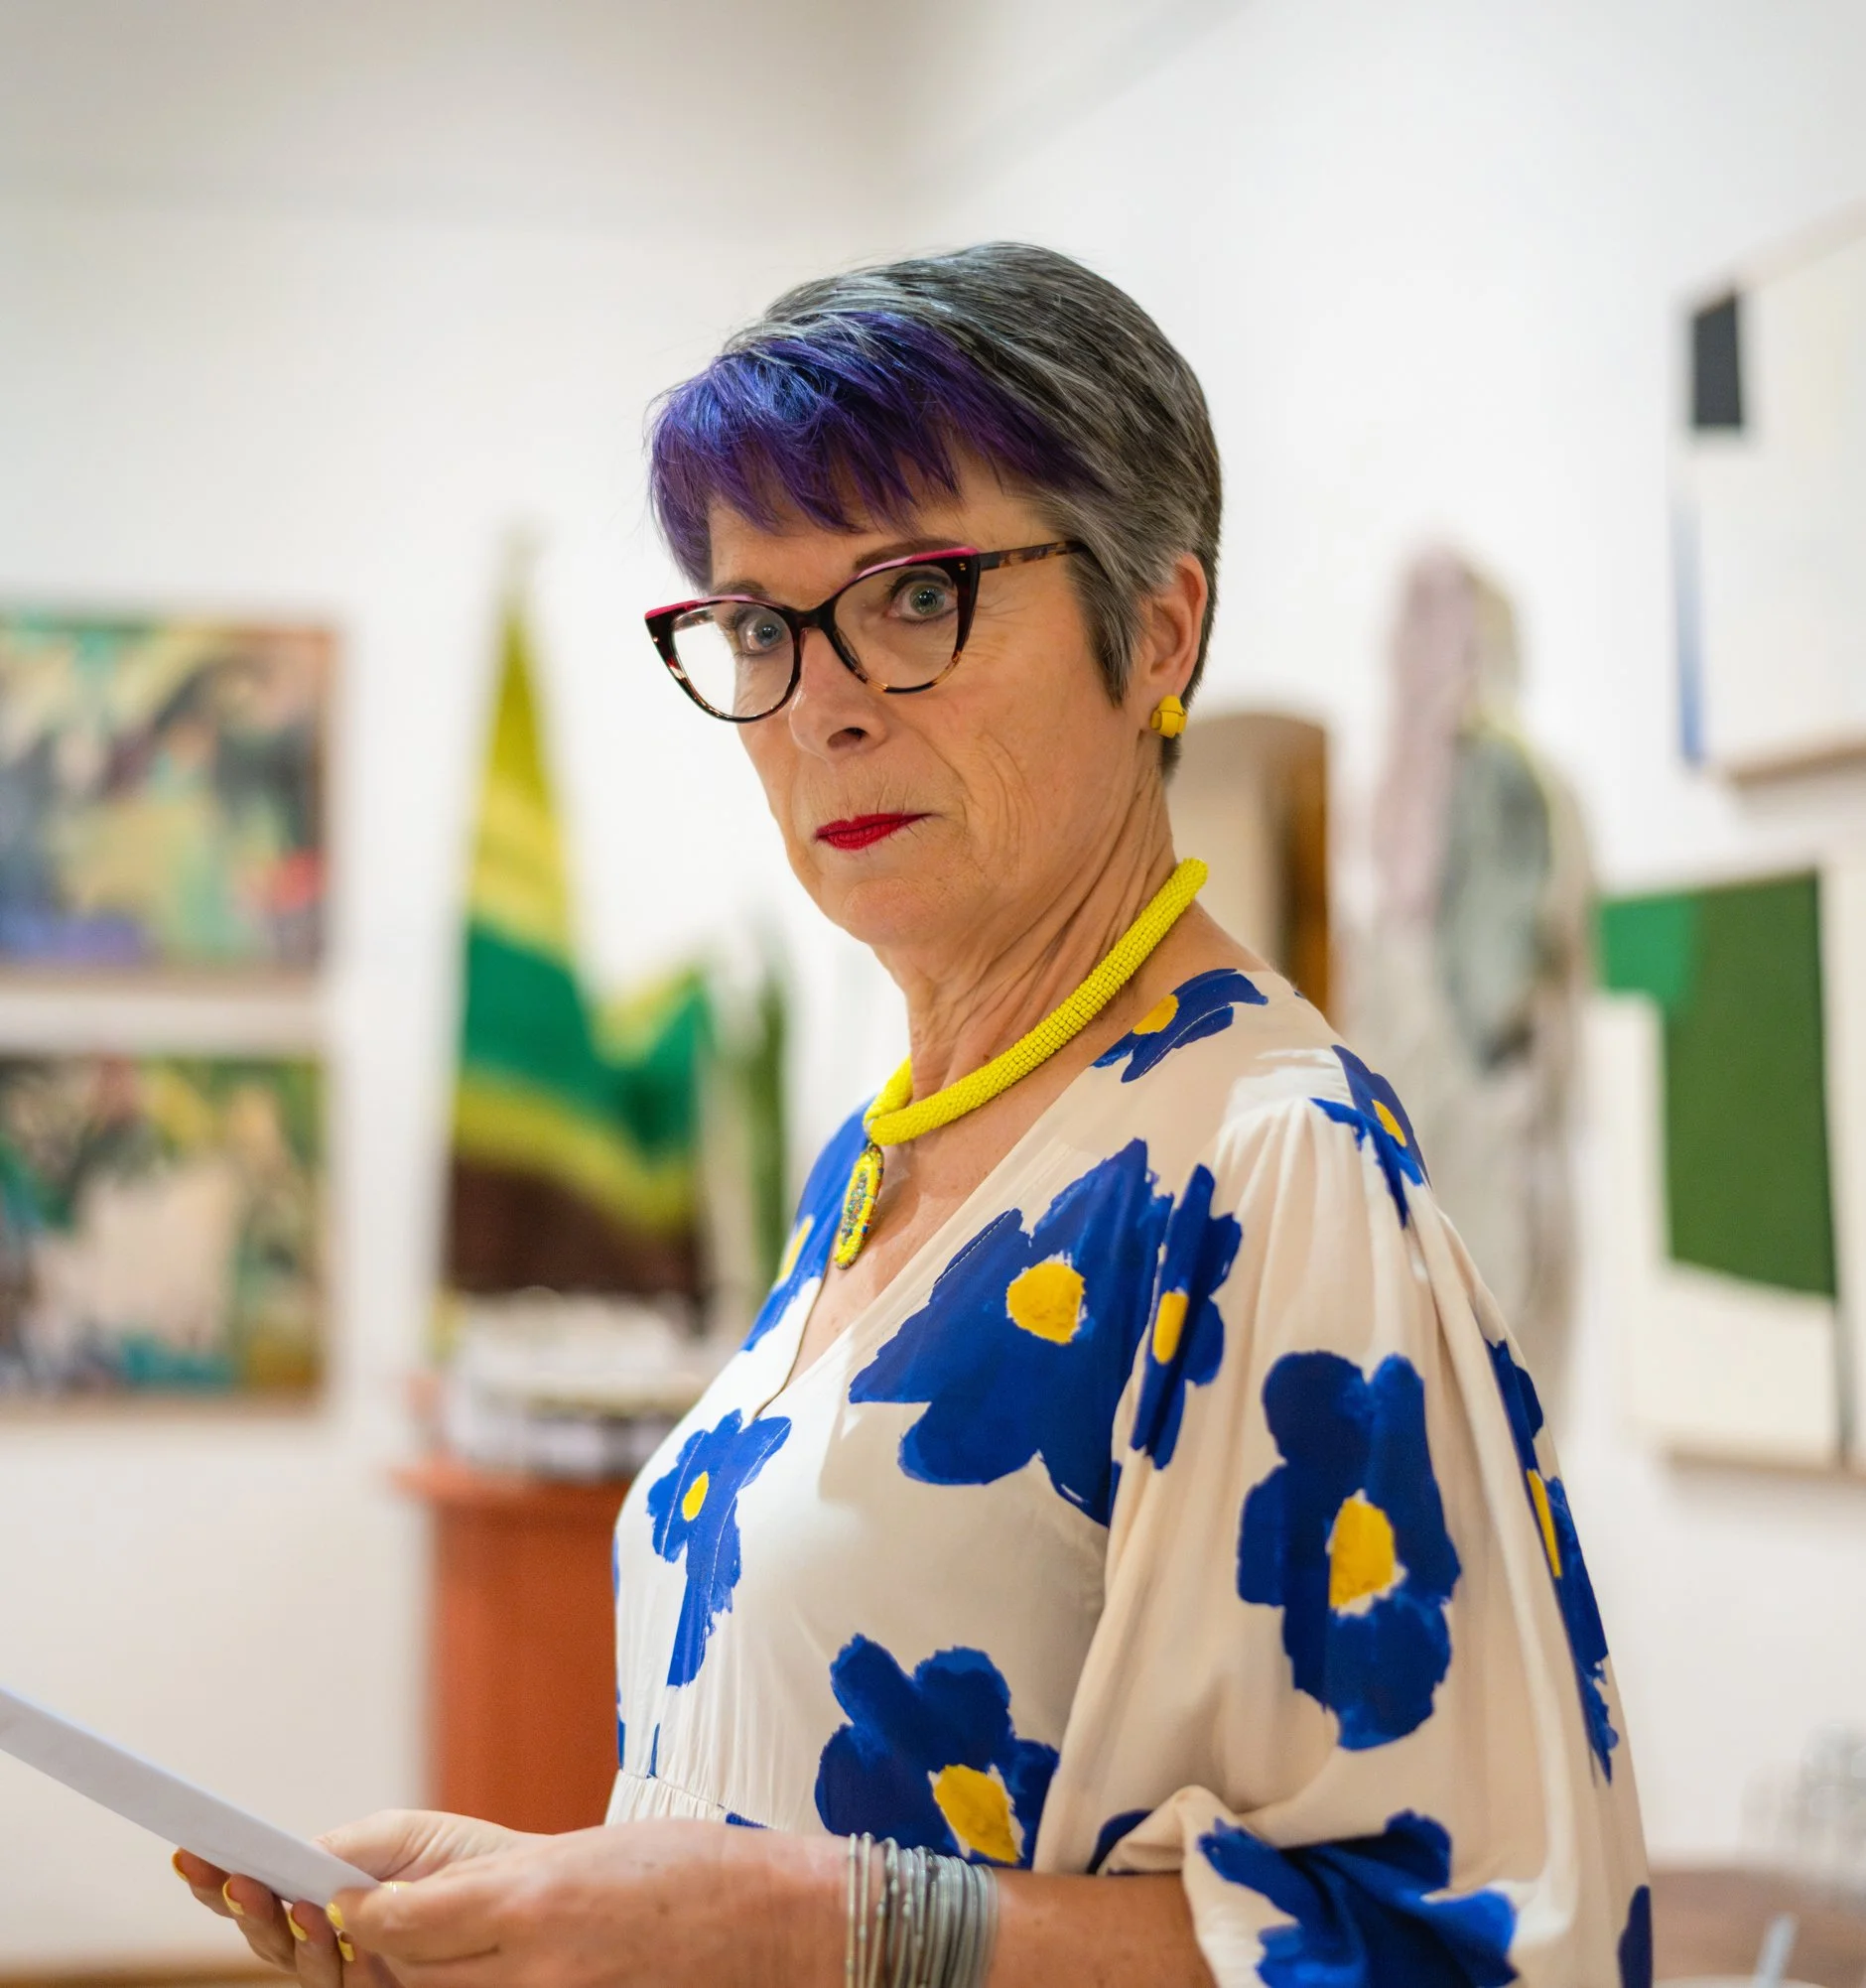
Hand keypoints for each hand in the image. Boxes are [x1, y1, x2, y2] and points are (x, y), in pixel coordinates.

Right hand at [174, 1809, 531, 1986]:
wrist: (528, 1893)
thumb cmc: (464, 1862)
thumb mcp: (401, 1837)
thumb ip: (342, 1851)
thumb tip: (287, 1863)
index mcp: (332, 1894)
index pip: (264, 1892)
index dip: (223, 1879)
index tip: (188, 1853)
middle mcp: (335, 1940)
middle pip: (267, 1933)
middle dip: (237, 1904)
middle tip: (222, 1875)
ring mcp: (357, 1971)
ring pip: (294, 1962)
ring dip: (273, 1926)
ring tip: (263, 1887)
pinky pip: (340, 1982)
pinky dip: (320, 1950)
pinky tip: (320, 1917)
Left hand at [330, 1818, 842, 1987]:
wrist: (780, 1924)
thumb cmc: (694, 1873)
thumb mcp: (586, 1856)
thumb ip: (507, 1885)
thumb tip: (437, 1903)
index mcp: (535, 1896)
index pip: (403, 1919)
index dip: (366, 1911)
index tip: (351, 1899)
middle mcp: (534, 1966)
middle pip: (414, 1975)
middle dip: (393, 1953)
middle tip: (388, 1931)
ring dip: (434, 1984)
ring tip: (449, 1957)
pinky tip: (499, 1979)